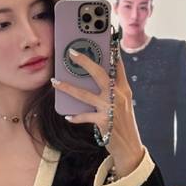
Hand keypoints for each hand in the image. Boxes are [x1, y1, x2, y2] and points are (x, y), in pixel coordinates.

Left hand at [51, 47, 143, 176]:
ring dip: (67, 87)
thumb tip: (91, 79)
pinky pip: (84, 116)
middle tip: (71, 53)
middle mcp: (118, 96)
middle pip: (100, 73)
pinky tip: (68, 116)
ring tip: (55, 82)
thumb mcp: (121, 104)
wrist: (130, 147)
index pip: (118, 66)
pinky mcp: (104, 122)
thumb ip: (111, 90)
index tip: (105, 37)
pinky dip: (75, 116)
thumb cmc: (122, 123)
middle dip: (85, 61)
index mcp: (124, 89)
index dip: (111, 51)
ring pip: (85, 94)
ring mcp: (111, 108)